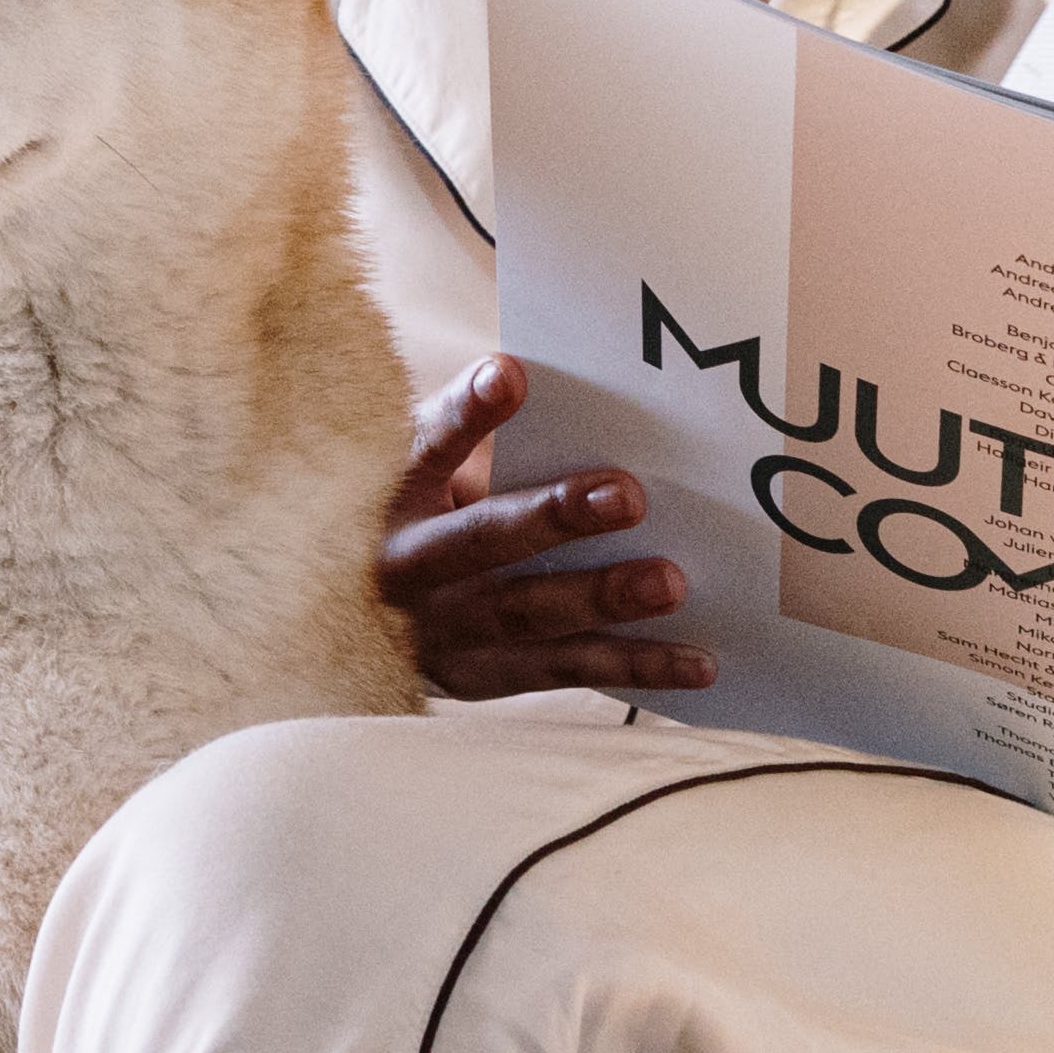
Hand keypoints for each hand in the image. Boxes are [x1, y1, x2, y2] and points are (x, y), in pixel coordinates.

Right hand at [379, 356, 712, 697]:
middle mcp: (404, 566)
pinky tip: (698, 661)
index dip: (467, 411)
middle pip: (481, 540)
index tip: (511, 375)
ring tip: (669, 583)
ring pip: (527, 616)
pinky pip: (563, 670)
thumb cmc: (420, 512)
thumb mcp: (427, 468)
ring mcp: (439, 632)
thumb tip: (567, 399)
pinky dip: (633, 667)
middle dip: (554, 518)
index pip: (426, 443)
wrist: (355, 616)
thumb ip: (480, 435)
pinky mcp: (480, 677)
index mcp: (393, 493)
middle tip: (630, 496)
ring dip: (602, 600)